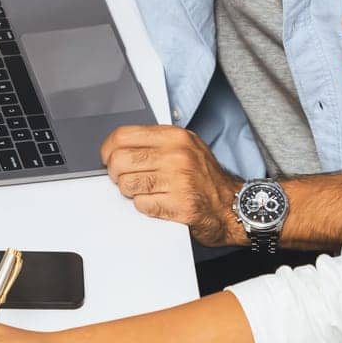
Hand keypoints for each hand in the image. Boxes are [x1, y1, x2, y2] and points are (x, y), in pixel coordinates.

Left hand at [101, 124, 244, 246]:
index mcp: (174, 137)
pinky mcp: (179, 205)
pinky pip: (142, 205)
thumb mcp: (186, 146)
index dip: (108, 149)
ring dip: (130, 191)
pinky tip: (158, 202)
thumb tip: (119, 146)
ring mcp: (178, 180)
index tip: (107, 157)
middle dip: (116, 173)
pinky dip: (145, 206)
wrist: (233, 205)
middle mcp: (177, 155)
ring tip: (145, 190)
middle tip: (124, 178)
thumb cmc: (206, 177)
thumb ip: (156, 142)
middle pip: (120, 160)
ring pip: (127, 184)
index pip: (123, 136)